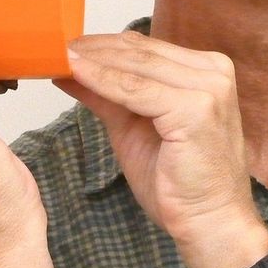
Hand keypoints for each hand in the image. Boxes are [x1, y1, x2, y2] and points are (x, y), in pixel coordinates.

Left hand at [56, 30, 267, 267]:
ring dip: (93, 61)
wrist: (210, 222)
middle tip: (54, 48)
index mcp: (207, 70)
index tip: (67, 46)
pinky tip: (75, 74)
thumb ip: (109, 95)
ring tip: (59, 57)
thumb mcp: (135, 128)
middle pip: (141, 52)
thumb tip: (72, 70)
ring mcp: (208, 87)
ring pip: (136, 66)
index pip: (147, 48)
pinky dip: (102, 80)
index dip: (103, 45)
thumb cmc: (180, 181)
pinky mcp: (196, 108)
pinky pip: (136, 90)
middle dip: (94, 50)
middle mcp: (214, 71)